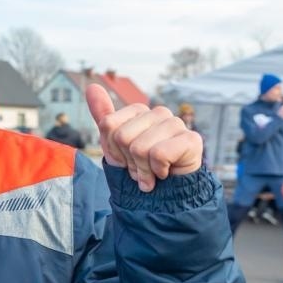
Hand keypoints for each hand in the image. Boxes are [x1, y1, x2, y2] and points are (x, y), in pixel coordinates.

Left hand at [86, 84, 202, 192]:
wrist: (166, 195)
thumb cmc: (141, 168)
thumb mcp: (115, 146)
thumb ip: (103, 117)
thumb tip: (91, 86)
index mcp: (139, 111)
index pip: (108, 124)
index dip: (112, 149)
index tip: (125, 159)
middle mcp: (158, 112)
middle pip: (122, 137)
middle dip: (128, 161)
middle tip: (141, 168)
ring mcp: (176, 124)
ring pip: (140, 148)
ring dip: (143, 170)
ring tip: (153, 173)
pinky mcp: (191, 139)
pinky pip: (159, 154)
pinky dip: (158, 171)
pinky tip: (166, 172)